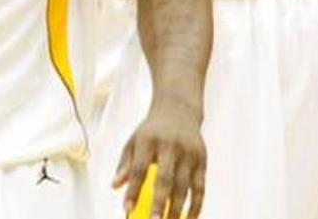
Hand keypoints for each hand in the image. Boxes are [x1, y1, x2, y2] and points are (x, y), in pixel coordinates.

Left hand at [114, 100, 206, 218]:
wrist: (178, 110)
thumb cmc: (152, 131)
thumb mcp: (133, 141)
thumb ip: (125, 164)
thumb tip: (115, 186)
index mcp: (148, 141)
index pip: (139, 168)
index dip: (133, 190)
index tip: (127, 209)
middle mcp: (170, 146)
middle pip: (166, 179)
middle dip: (160, 203)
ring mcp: (188, 154)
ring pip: (185, 186)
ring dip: (178, 209)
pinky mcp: (202, 160)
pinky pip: (200, 187)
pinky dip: (196, 205)